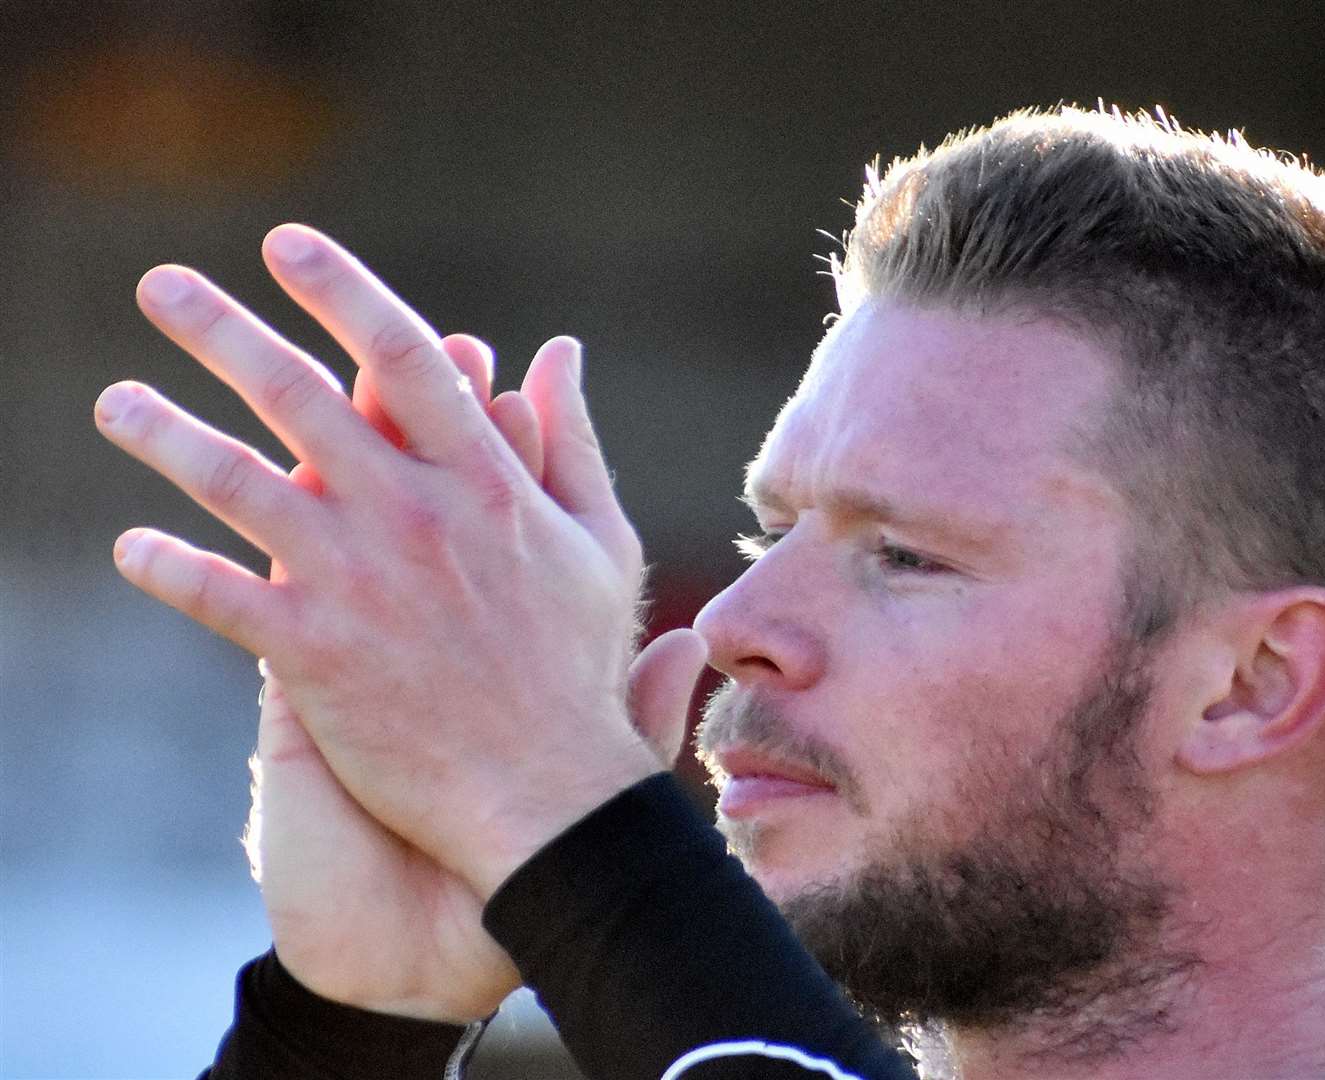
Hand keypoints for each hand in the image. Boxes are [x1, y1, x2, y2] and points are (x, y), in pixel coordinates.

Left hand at [96, 225, 702, 904]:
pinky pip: (220, 598)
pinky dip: (170, 571)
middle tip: (161, 284)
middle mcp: (415, 516)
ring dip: (166, 435)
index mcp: (486, 482)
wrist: (547, 793)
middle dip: (224, 331)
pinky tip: (128, 549)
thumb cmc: (575, 665)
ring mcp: (359, 583)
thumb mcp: (598, 540)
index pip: (404, 357)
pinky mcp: (313, 656)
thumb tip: (558, 349)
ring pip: (240, 486)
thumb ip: (571, 440)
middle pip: (302, 398)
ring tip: (113, 402)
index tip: (286, 245)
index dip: (342, 290)